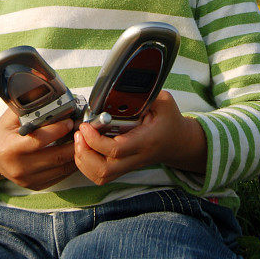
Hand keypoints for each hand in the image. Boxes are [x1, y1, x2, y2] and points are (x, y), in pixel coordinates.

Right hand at [0, 107, 76, 190]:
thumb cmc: (4, 132)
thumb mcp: (10, 116)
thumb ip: (27, 105)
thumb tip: (47, 90)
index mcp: (10, 148)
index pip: (39, 140)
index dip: (57, 130)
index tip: (70, 120)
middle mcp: (18, 167)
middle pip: (55, 157)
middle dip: (74, 142)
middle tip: (83, 130)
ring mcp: (27, 180)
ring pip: (61, 168)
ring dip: (76, 153)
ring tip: (83, 139)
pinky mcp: (35, 186)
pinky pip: (59, 176)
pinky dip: (70, 164)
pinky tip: (75, 151)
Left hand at [73, 91, 206, 184]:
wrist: (179, 142)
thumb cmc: (170, 121)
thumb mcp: (163, 101)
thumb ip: (146, 92)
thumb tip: (125, 81)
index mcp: (145, 140)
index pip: (116, 148)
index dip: (96, 139)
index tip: (86, 125)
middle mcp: (135, 157)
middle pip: (104, 170)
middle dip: (85, 153)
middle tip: (80, 133)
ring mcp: (128, 166)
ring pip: (101, 176)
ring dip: (84, 161)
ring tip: (80, 140)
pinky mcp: (123, 168)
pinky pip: (102, 175)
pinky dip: (87, 165)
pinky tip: (86, 148)